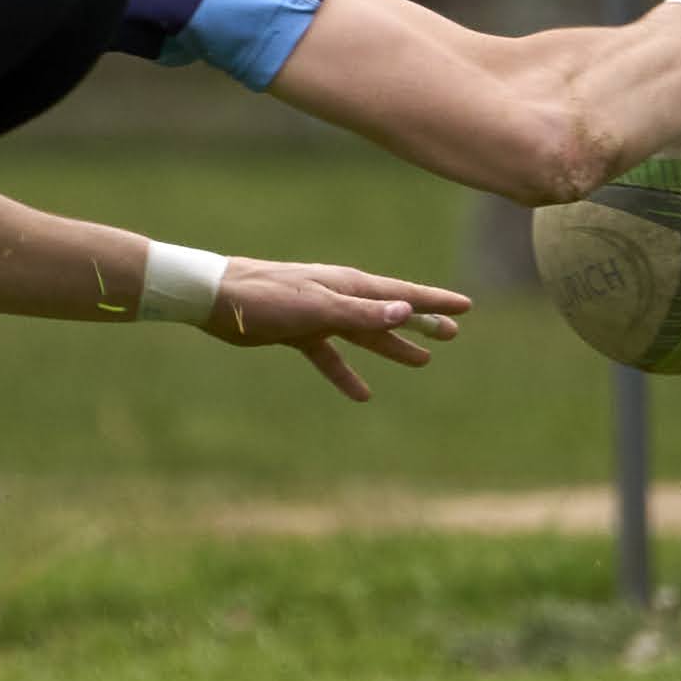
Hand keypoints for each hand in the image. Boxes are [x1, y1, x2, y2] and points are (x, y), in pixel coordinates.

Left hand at [201, 259, 473, 403]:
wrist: (216, 298)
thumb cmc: (265, 297)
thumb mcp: (316, 308)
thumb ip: (360, 313)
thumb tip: (405, 310)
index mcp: (348, 286)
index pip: (402, 294)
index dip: (433, 302)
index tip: (464, 307)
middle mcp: (337, 297)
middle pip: (389, 313)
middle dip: (420, 323)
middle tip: (452, 334)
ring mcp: (318, 314)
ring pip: (364, 335)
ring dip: (391, 347)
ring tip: (422, 362)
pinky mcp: (297, 331)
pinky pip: (330, 355)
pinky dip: (346, 372)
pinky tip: (362, 394)